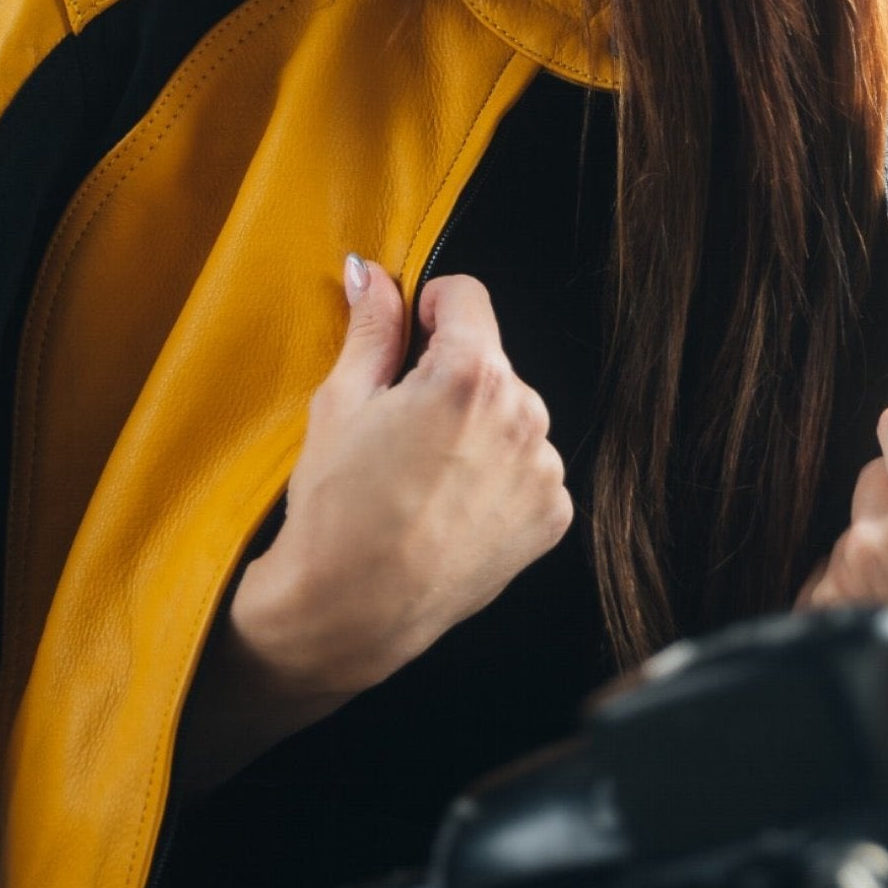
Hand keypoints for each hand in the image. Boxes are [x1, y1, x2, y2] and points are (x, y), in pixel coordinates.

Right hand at [171, 256, 569, 797]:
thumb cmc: (336, 509)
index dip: (429, 308)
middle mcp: (524, 414)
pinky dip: (497, 476)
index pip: (466, 295)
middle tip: (400, 427)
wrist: (352, 612)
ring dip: (478, 426)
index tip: (408, 336)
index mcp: (471, 374)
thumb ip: (372, 329)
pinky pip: (527, 468)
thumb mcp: (340, 403)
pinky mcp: (551, 517)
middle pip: (491, 360)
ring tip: (424, 474)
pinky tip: (450, 504)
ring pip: (511, 414)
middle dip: (451, 376)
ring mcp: (543, 471)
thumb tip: (374, 275)